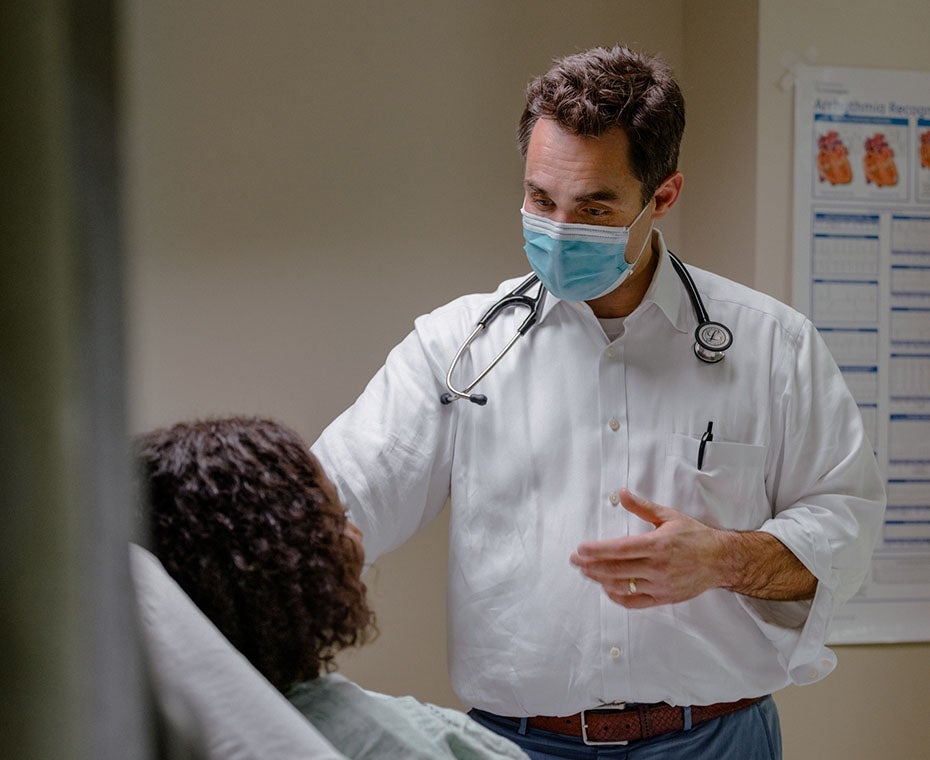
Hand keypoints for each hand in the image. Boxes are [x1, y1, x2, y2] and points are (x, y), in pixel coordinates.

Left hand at [569, 489, 726, 607]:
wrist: (720, 560)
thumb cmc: (694, 536)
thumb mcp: (669, 516)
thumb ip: (642, 507)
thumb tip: (621, 493)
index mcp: (657, 544)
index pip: (619, 549)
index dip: (596, 550)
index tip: (579, 549)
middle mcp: (657, 567)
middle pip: (615, 569)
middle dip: (590, 565)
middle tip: (574, 561)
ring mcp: (660, 585)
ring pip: (622, 586)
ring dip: (600, 580)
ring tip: (586, 572)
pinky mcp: (664, 598)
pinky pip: (635, 602)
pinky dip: (618, 597)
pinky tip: (607, 588)